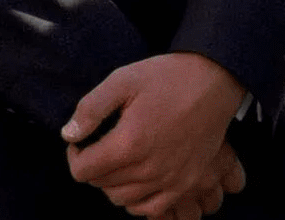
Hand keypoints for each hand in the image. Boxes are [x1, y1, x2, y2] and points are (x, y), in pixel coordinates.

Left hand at [63, 52, 247, 214]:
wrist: (215, 80)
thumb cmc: (169, 77)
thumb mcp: (123, 79)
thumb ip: (90, 108)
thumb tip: (69, 135)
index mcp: (128, 144)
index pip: (82, 170)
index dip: (75, 154)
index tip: (82, 140)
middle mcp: (148, 168)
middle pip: (101, 185)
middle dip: (94, 166)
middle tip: (102, 145)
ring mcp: (169, 179)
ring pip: (122, 199)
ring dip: (113, 183)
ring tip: (120, 160)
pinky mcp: (186, 182)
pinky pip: (151, 208)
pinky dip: (137, 201)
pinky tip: (137, 181)